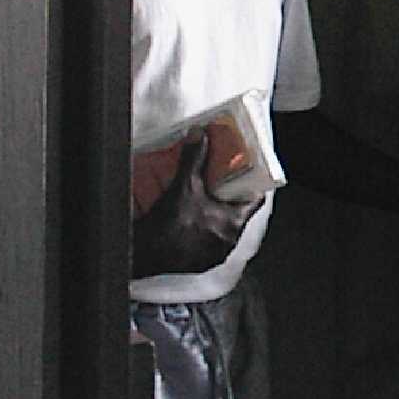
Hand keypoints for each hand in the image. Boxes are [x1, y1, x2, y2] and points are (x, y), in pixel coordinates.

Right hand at [132, 129, 262, 277]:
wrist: (142, 256)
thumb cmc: (168, 226)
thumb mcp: (184, 187)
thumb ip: (194, 158)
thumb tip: (199, 135)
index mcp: (234, 223)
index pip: (255, 200)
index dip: (252, 185)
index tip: (245, 173)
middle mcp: (229, 241)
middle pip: (238, 213)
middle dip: (229, 197)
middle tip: (219, 183)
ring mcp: (214, 255)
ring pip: (222, 229)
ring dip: (215, 215)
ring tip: (203, 200)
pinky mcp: (198, 264)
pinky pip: (207, 243)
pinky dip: (202, 231)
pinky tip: (189, 221)